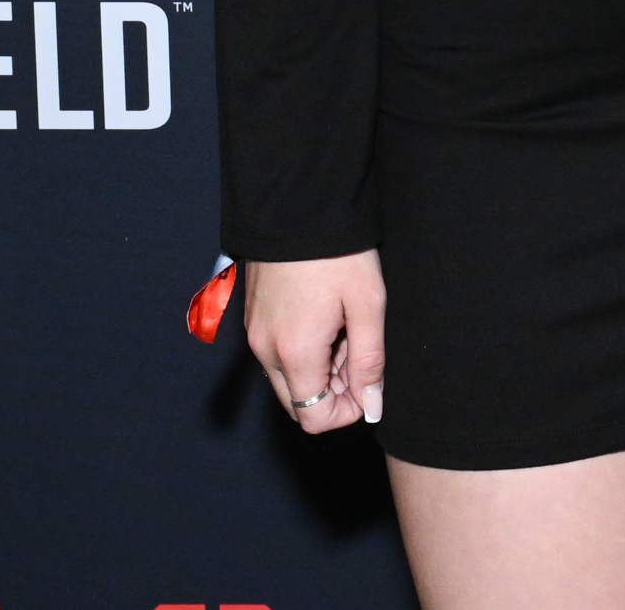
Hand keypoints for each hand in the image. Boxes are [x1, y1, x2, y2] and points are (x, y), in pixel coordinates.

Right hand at [242, 250, 387, 431]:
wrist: (297, 205)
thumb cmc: (338, 252)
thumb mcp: (368, 304)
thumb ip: (370, 361)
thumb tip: (371, 406)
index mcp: (294, 353)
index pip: (314, 419)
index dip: (348, 411)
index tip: (369, 382)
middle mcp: (265, 351)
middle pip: (298, 406)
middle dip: (334, 393)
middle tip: (360, 352)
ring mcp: (255, 335)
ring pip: (288, 380)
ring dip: (320, 371)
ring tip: (346, 327)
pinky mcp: (253, 319)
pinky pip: (277, 356)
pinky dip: (303, 352)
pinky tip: (327, 318)